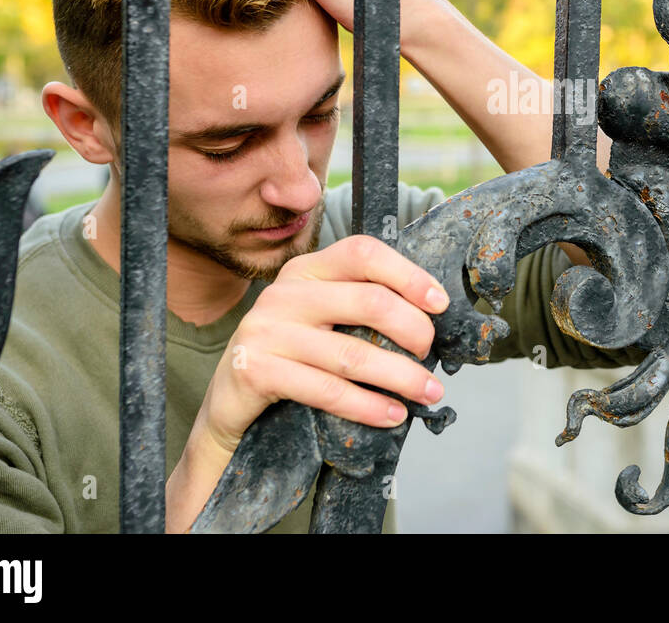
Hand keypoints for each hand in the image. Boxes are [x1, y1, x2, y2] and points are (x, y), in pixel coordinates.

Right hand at [166, 233, 448, 530]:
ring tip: (430, 392)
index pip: (363, 252)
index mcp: (306, 270)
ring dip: (402, 376)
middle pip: (368, 300)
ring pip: (353, 353)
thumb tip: (430, 318)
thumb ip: (360, 306)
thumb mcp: (320, 319)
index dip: (408, 274)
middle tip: (431, 355)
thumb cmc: (290, 357)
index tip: (440, 303)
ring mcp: (266, 330)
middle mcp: (284, 292)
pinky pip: (327, 390)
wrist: (228, 403)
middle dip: (413, 330)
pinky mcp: (256, 370)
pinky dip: (368, 405)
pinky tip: (392, 415)